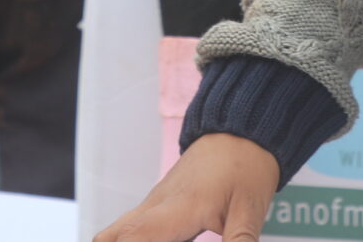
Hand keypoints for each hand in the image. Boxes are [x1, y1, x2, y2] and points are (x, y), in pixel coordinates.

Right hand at [94, 132, 280, 241]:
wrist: (239, 130)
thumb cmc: (246, 164)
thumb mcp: (249, 210)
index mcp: (178, 208)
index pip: (135, 237)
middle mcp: (158, 204)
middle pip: (113, 235)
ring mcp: (156, 201)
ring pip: (120, 228)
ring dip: (121, 241)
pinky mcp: (161, 201)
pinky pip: (135, 224)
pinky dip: (133, 238)